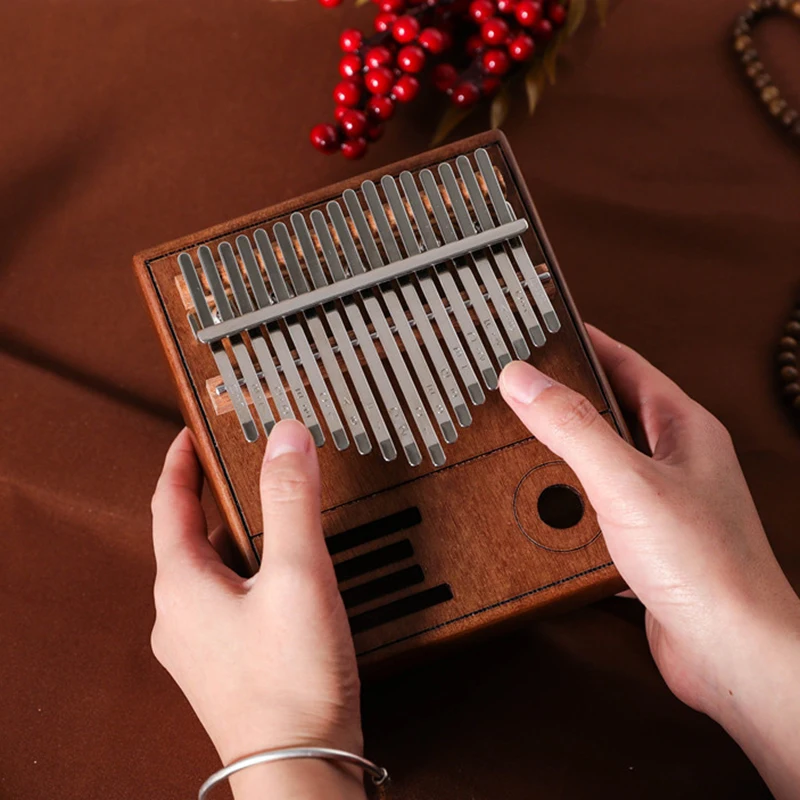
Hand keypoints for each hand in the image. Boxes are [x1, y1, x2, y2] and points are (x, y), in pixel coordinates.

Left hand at [150, 421, 364, 799]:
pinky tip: (286, 581)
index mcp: (182, 585)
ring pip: (213, 571)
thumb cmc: (291, 682)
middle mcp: (178, 615)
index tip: (190, 434)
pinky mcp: (224, 665)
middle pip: (191, 536)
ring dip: (238, 539)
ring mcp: (198, 645)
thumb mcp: (297, 575)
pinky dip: (250, 574)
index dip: (180, 462)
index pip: (168, 504)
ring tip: (276, 520)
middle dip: (218, 499)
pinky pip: (228, 601)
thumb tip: (285, 436)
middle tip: (248, 470)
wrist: (300, 769)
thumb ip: (292, 501)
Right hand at [499, 325, 799, 798]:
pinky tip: (541, 512)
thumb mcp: (626, 481)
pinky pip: (598, 510)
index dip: (585, 342)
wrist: (731, 655)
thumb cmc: (707, 567)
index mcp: (682, 429)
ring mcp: (661, 504)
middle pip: (612, 411)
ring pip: (602, 463)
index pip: (626, 364)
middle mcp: (675, 461)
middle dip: (566, 397)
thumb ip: (573, 426)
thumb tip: (523, 378)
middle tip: (519, 385)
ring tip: (519, 443)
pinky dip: (568, 507)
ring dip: (563, 455)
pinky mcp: (645, 545)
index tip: (545, 328)